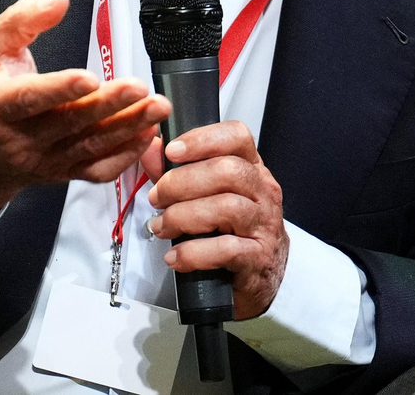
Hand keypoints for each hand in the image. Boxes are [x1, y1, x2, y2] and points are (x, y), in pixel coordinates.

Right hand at [0, 0, 171, 229]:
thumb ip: (22, 20)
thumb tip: (59, 1)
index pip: (29, 98)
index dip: (60, 89)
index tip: (90, 78)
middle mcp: (19, 139)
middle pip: (69, 122)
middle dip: (108, 105)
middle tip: (139, 87)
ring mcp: (42, 160)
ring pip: (89, 147)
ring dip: (127, 128)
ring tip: (156, 107)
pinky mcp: (61, 173)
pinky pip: (97, 171)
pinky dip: (125, 156)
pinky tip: (147, 135)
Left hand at [143, 121, 288, 319]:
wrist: (264, 277)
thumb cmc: (233, 230)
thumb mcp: (207, 196)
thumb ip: (177, 172)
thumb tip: (150, 148)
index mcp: (252, 169)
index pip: (238, 137)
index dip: (203, 138)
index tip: (171, 151)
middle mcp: (264, 192)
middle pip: (228, 171)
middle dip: (182, 182)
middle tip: (156, 198)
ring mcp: (264, 225)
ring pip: (227, 207)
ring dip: (183, 216)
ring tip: (161, 227)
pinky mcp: (258, 258)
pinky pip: (226, 249)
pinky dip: (193, 252)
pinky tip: (175, 257)